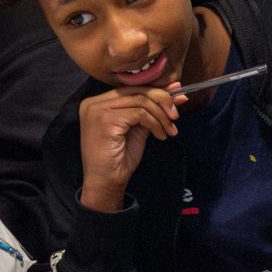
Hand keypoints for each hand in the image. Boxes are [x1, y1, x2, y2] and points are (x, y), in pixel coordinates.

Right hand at [78, 85, 186, 212]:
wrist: (105, 183)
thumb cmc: (119, 159)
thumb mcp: (137, 128)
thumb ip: (152, 110)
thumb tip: (177, 92)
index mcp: (98, 102)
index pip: (132, 88)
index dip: (156, 90)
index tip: (177, 95)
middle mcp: (94, 102)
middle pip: (136, 91)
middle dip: (162, 100)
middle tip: (176, 115)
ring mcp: (97, 110)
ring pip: (141, 101)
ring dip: (161, 116)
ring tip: (169, 130)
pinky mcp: (105, 120)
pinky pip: (139, 114)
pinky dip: (154, 123)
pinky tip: (160, 135)